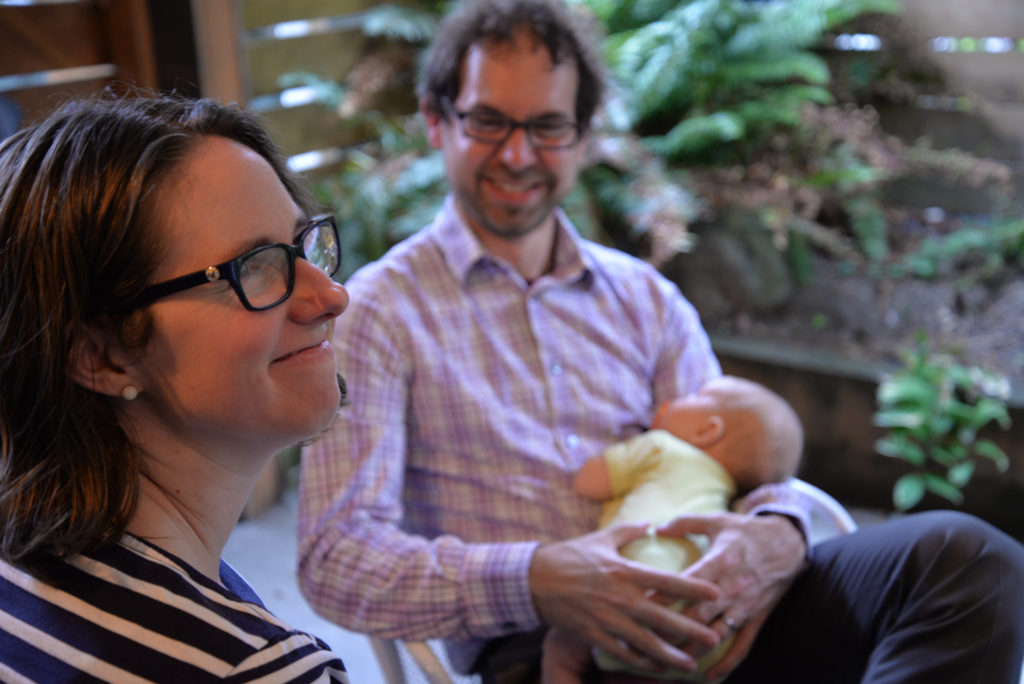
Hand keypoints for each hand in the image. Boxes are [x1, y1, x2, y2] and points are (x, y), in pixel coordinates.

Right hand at [530, 522, 721, 673]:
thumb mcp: (601, 538)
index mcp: (624, 571)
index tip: (717, 593)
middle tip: (715, 638)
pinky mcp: (593, 635)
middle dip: (691, 630)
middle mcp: (619, 597)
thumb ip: (629, 531)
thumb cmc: (569, 556)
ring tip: (692, 664)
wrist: (534, 579)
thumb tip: (652, 522)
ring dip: (671, 655)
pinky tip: (658, 668)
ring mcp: (607, 619)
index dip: (694, 588)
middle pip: (663, 618)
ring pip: (646, 643)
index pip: (667, 581)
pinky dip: (642, 663)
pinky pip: (622, 653)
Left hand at [657, 512, 806, 679]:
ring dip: (693, 650)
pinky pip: (742, 646)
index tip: (640, 606)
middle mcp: (731, 588)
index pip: (687, 584)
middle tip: (646, 640)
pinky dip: (727, 663)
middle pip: (698, 615)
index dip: (665, 596)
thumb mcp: (716, 520)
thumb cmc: (746, 532)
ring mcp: (744, 607)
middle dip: (671, 630)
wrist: (788, 545)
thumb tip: (655, 527)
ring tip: (670, 662)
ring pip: (716, 635)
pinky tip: (709, 676)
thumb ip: (685, 522)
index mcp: (720, 562)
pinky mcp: (756, 618)